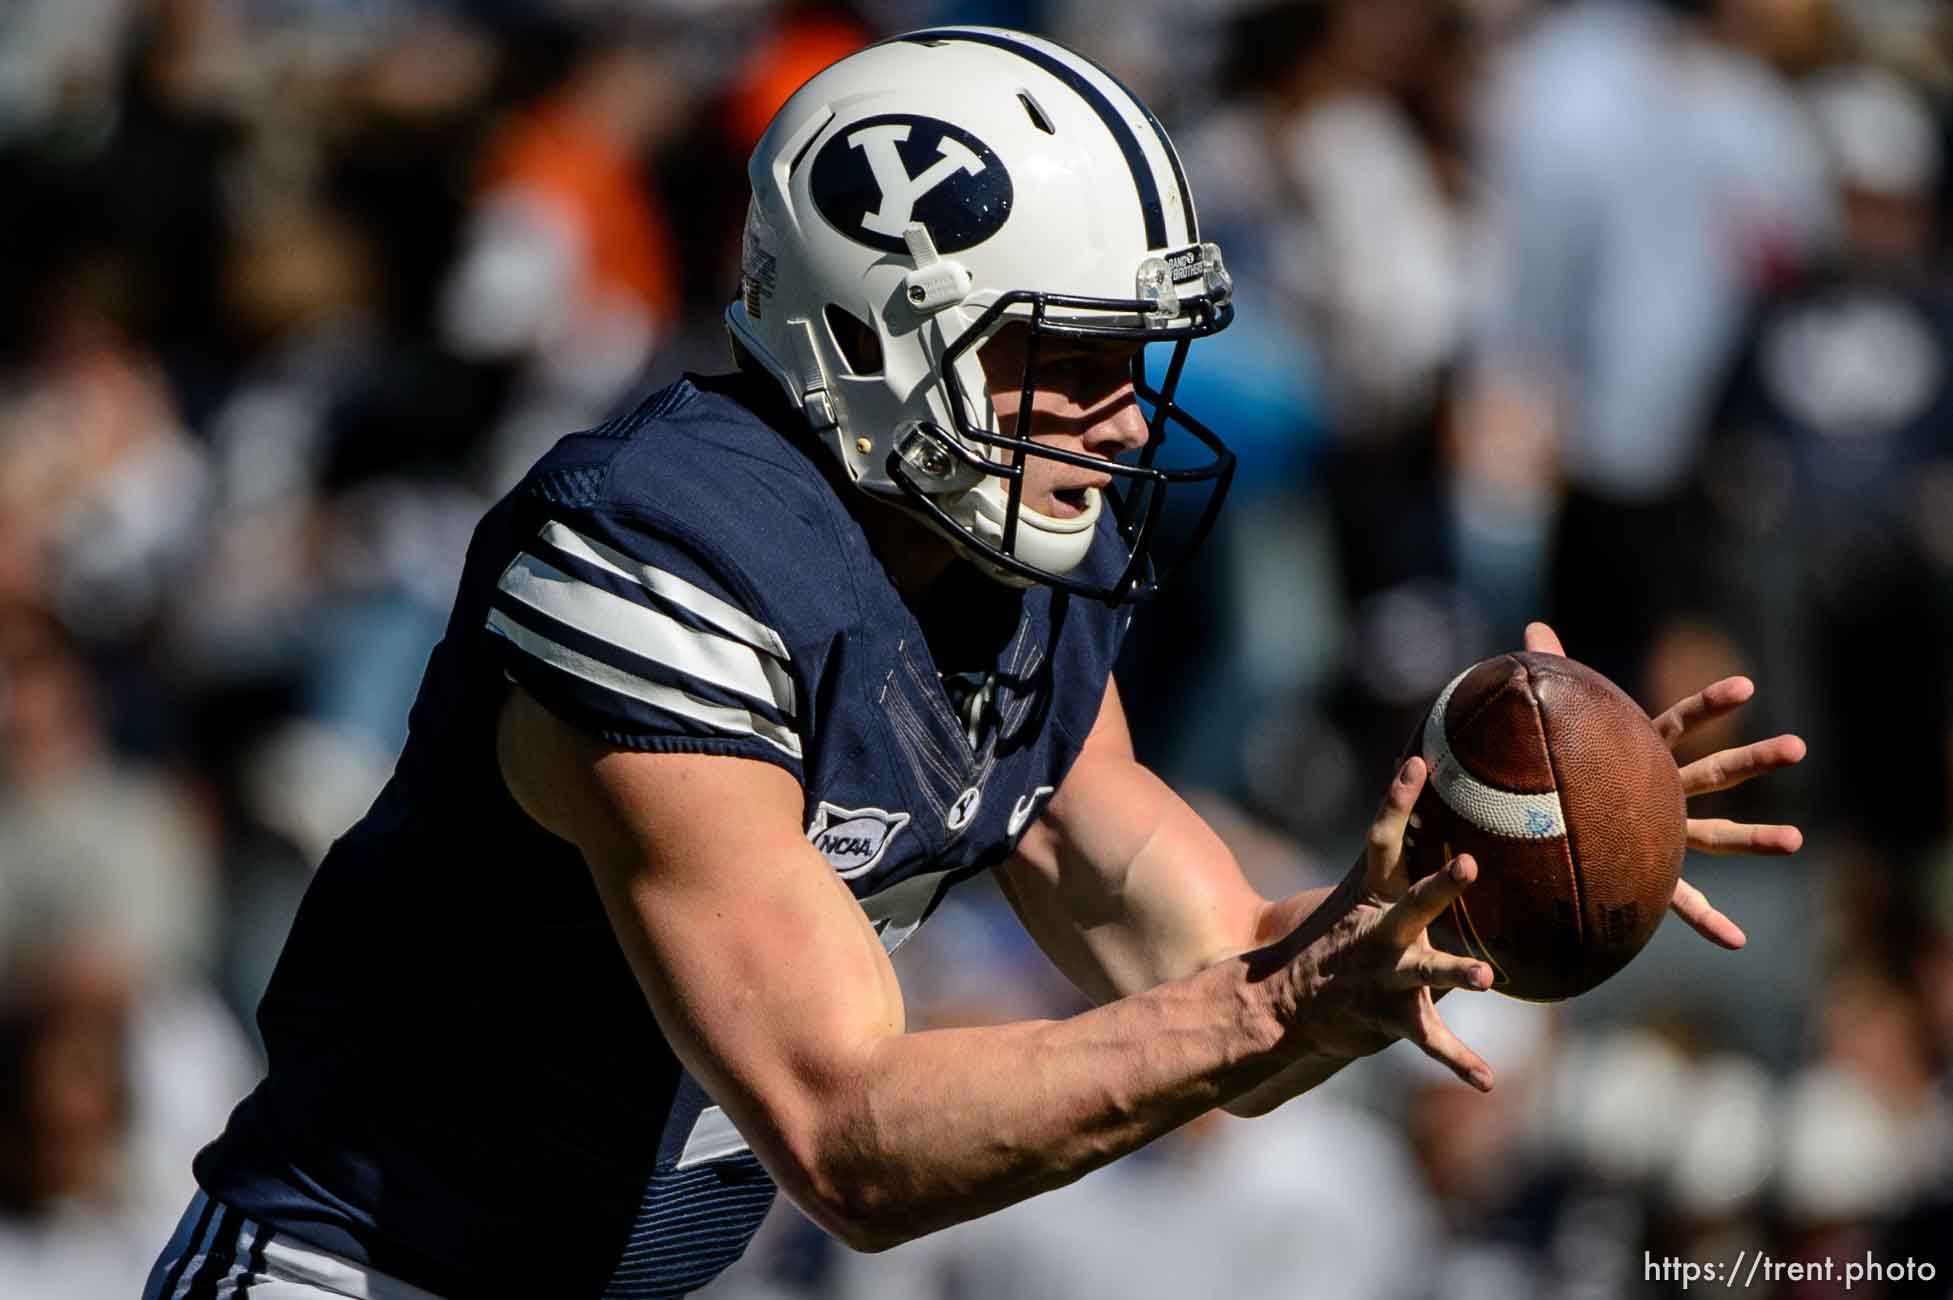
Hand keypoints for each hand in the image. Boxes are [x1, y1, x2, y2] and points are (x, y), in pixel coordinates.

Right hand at [1269, 756, 1496, 1091]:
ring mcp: (1383, 976)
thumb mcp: (1359, 890)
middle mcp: (1377, 932)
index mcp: (1371, 895)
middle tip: (1468, 864)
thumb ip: (1398, 854)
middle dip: (1439, 886)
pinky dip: (1459, 1062)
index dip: (1398, 800)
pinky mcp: (1390, 1018)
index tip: (1417, 763)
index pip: (1383, 837)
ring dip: (1455, 973)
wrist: (1281, 1002)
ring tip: (1488, 978)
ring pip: (1424, 972)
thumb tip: (1418, 788)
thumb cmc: (1334, 938)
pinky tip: (1488, 1080)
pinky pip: (1431, 1042)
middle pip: (1411, 903)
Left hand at [1522, 622, 1804, 948]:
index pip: (1676, 724)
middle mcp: (1657, 796)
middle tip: (1798, 747)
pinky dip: (1709, 920)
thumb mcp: (1548, 723)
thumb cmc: (1542, 771)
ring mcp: (1659, 837)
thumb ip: (1546, 675)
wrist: (1530, 832)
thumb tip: (1531, 631)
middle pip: (1712, 774)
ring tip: (1796, 839)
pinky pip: (1681, 901)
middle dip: (1753, 760)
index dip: (1708, 705)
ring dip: (1754, 839)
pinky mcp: (1645, 877)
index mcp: (1635, 758)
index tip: (1746, 687)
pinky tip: (1738, 941)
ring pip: (1715, 837)